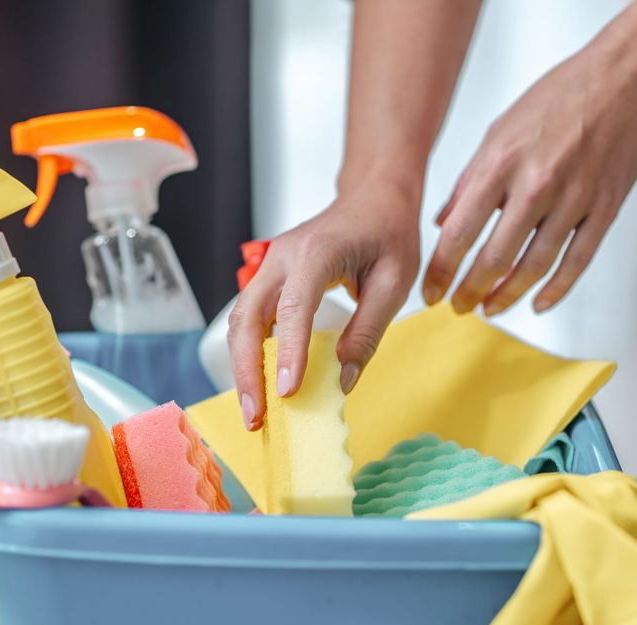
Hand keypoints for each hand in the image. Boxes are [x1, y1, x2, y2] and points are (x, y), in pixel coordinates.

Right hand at [228, 183, 420, 430]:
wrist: (374, 195)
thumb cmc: (388, 232)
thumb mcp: (395, 282)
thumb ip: (368, 331)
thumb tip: (342, 381)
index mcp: (316, 252)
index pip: (294, 307)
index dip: (288, 352)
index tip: (287, 392)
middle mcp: (282, 256)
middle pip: (247, 317)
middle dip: (247, 370)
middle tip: (256, 416)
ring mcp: (271, 264)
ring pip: (241, 320)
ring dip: (242, 366)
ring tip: (255, 410)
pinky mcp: (271, 276)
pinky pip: (251, 317)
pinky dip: (249, 352)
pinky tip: (259, 383)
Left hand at [423, 38, 636, 315]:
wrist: (626, 76)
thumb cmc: (560, 97)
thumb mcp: (500, 130)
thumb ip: (469, 180)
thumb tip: (442, 221)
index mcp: (501, 162)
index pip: (459, 232)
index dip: (441, 270)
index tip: (431, 292)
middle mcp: (535, 184)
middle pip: (495, 257)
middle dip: (470, 291)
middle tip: (458, 307)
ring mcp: (574, 199)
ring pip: (535, 266)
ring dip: (508, 295)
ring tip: (490, 308)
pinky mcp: (605, 208)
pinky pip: (578, 261)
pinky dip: (556, 289)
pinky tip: (538, 303)